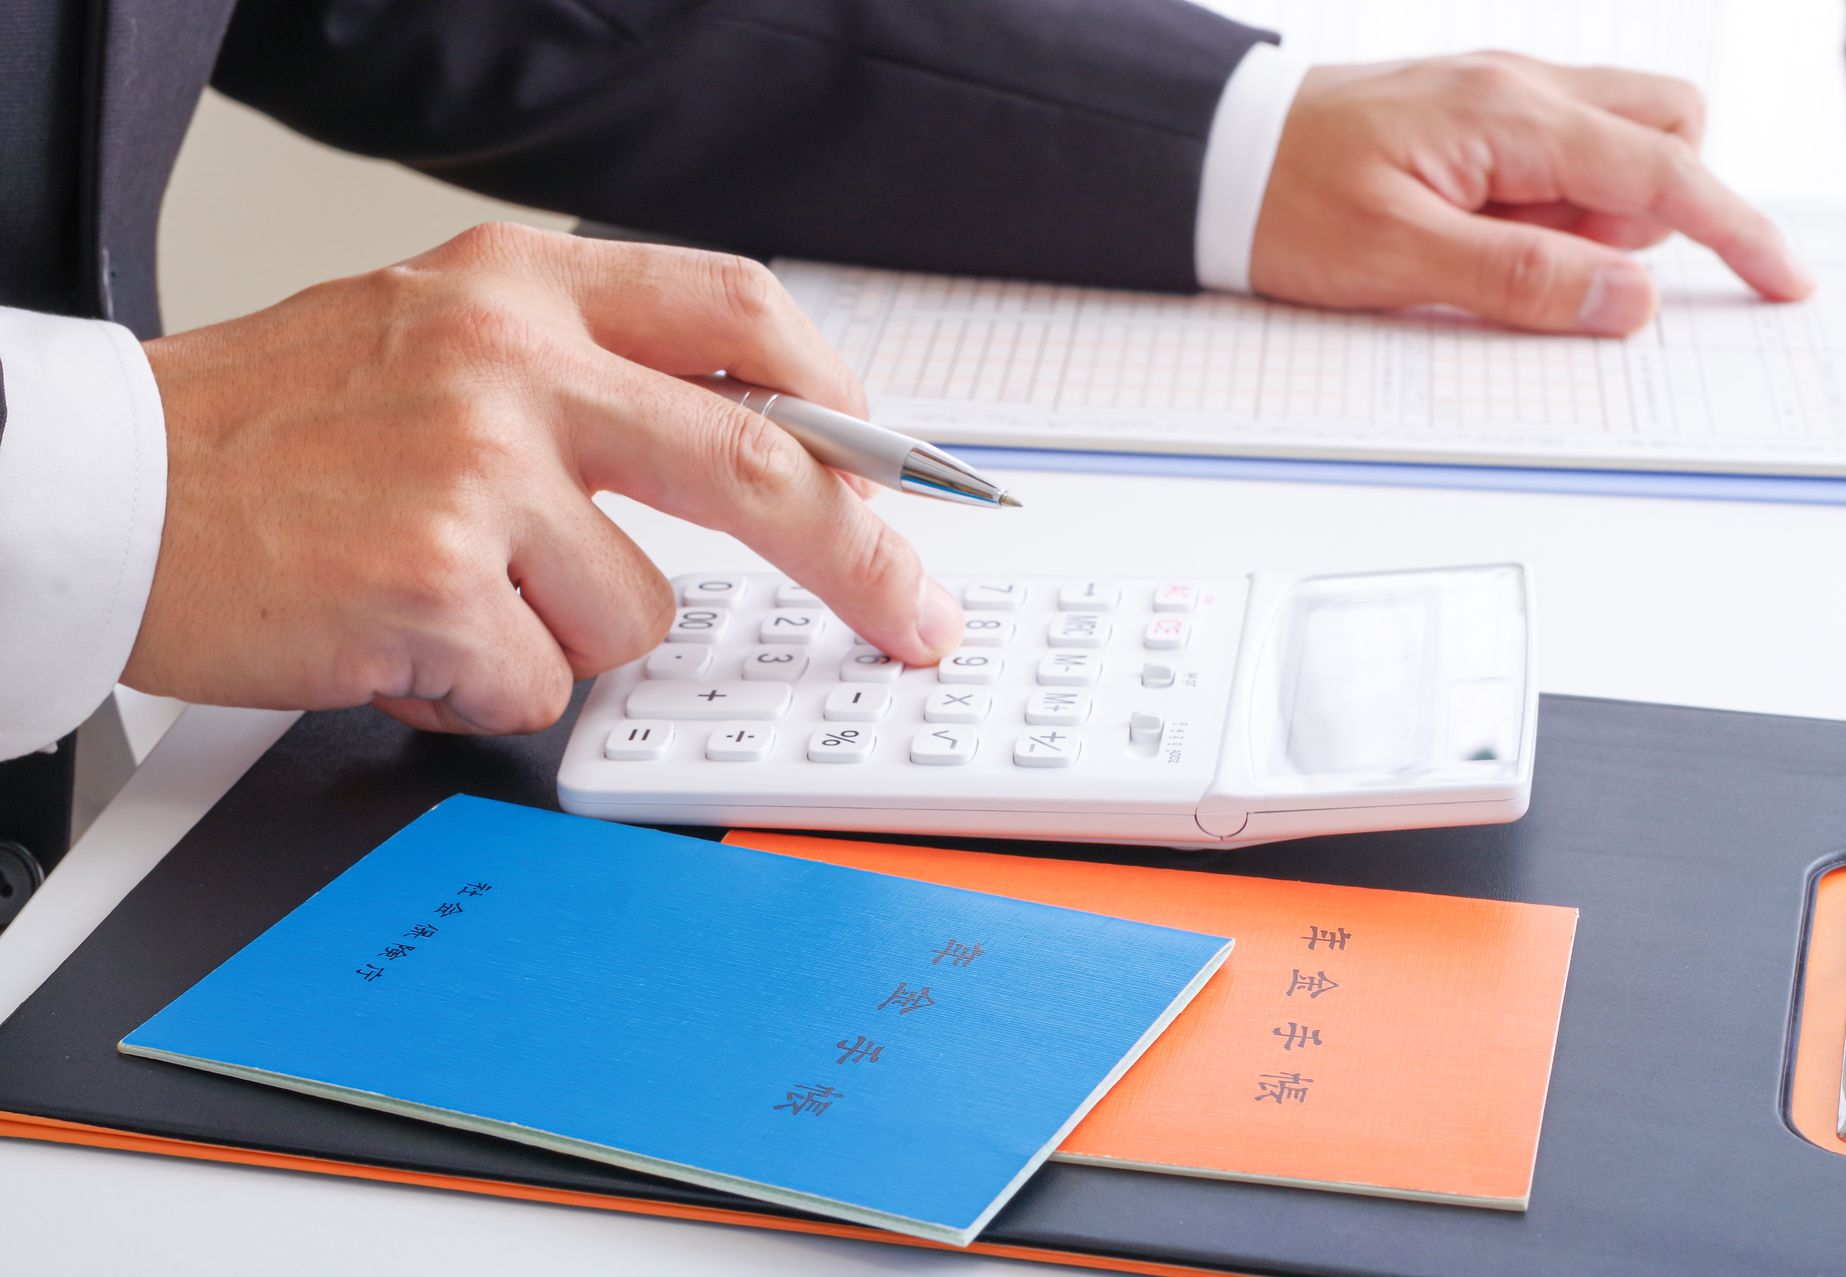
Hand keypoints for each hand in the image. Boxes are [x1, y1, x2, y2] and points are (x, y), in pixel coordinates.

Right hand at [125, 224, 963, 733]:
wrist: (105, 486)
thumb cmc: (273, 426)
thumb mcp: (435, 335)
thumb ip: (587, 373)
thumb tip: (754, 438)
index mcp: (522, 286)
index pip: (741, 316)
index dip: (842, 401)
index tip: (896, 474)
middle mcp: (510, 361)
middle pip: (761, 466)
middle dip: (860, 558)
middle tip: (910, 614)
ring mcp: (473, 471)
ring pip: (634, 613)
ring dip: (560, 633)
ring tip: (450, 595)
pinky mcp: (430, 581)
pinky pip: (536, 680)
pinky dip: (479, 685)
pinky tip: (400, 637)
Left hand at [1252, 53, 1815, 333]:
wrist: (1209, 156)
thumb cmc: (1282, 200)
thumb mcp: (1396, 259)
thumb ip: (1520, 279)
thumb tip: (1630, 298)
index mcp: (1509, 116)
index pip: (1663, 171)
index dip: (1734, 230)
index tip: (1778, 279)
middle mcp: (1518, 87)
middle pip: (1664, 130)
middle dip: (1652, 209)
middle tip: (1556, 267)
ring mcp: (1499, 95)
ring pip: (1613, 142)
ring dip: (1589, 211)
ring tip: (1486, 251)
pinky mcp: (1475, 115)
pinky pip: (1554, 153)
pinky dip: (1545, 202)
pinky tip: (1475, 232)